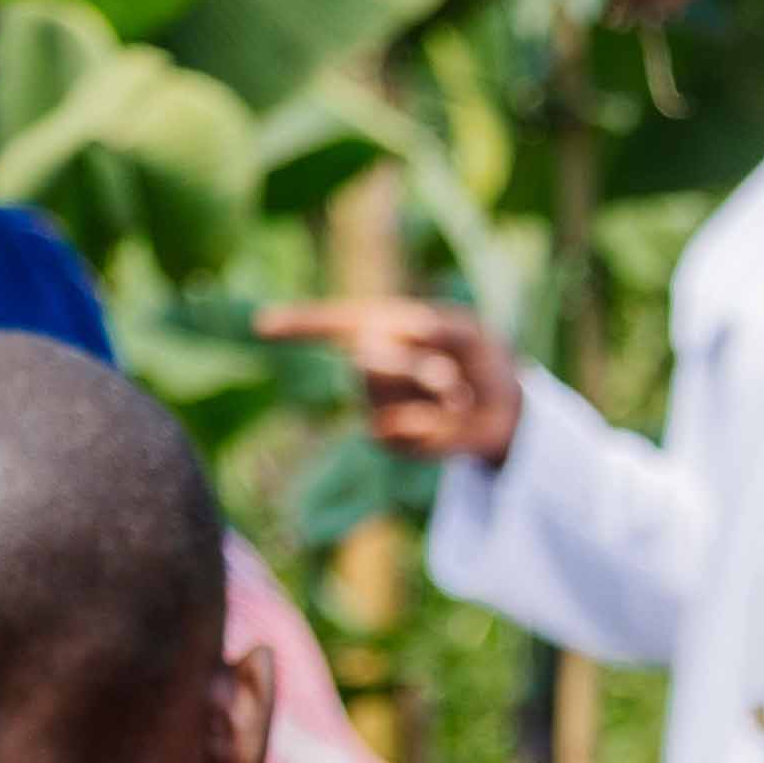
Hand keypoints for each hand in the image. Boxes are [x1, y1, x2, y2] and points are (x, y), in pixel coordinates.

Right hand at [258, 295, 521, 462]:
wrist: (503, 411)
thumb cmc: (480, 360)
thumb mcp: (472, 333)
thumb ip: (444, 326)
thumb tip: (410, 327)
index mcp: (381, 326)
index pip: (331, 323)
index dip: (297, 324)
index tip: (260, 325)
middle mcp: (370, 365)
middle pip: (364, 360)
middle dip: (409, 366)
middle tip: (448, 375)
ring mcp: (374, 403)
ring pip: (382, 394)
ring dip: (430, 392)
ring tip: (458, 394)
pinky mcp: (387, 439)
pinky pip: (396, 427)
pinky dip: (431, 422)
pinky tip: (448, 420)